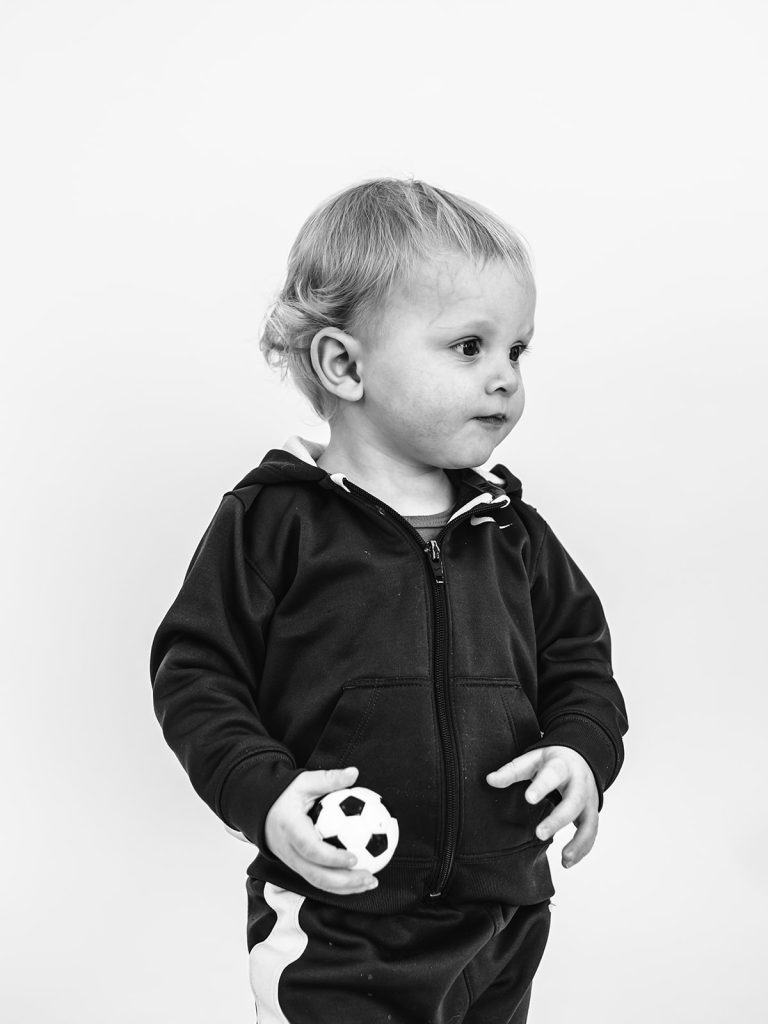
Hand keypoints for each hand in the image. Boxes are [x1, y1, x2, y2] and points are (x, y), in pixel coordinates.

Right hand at [264, 766, 378, 894]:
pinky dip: (339, 885)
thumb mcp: (304, 782)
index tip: (354, 858)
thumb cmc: (285, 796)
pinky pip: (319, 881)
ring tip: (370, 882)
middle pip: (316, 875)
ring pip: (318, 883)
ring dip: (345, 888)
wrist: (263, 812)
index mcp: (290, 830)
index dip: (332, 858)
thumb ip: (329, 779)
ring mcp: (293, 863)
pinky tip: (359, 880)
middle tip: (369, 876)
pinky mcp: (298, 868)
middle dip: (344, 881)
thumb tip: (354, 773)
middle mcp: (290, 851)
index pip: (310, 849)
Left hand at [486, 746, 598, 868]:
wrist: (582, 756)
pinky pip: (591, 832)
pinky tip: (568, 862)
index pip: (552, 774)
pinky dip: (583, 848)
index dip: (542, 786)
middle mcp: (579, 783)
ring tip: (565, 858)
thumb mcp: (533, 759)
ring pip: (589, 821)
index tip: (529, 798)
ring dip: (579, 841)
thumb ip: (512, 770)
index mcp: (561, 766)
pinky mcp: (592, 812)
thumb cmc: (553, 760)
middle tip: (540, 834)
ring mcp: (588, 799)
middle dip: (558, 819)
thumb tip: (489, 780)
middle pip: (573, 801)